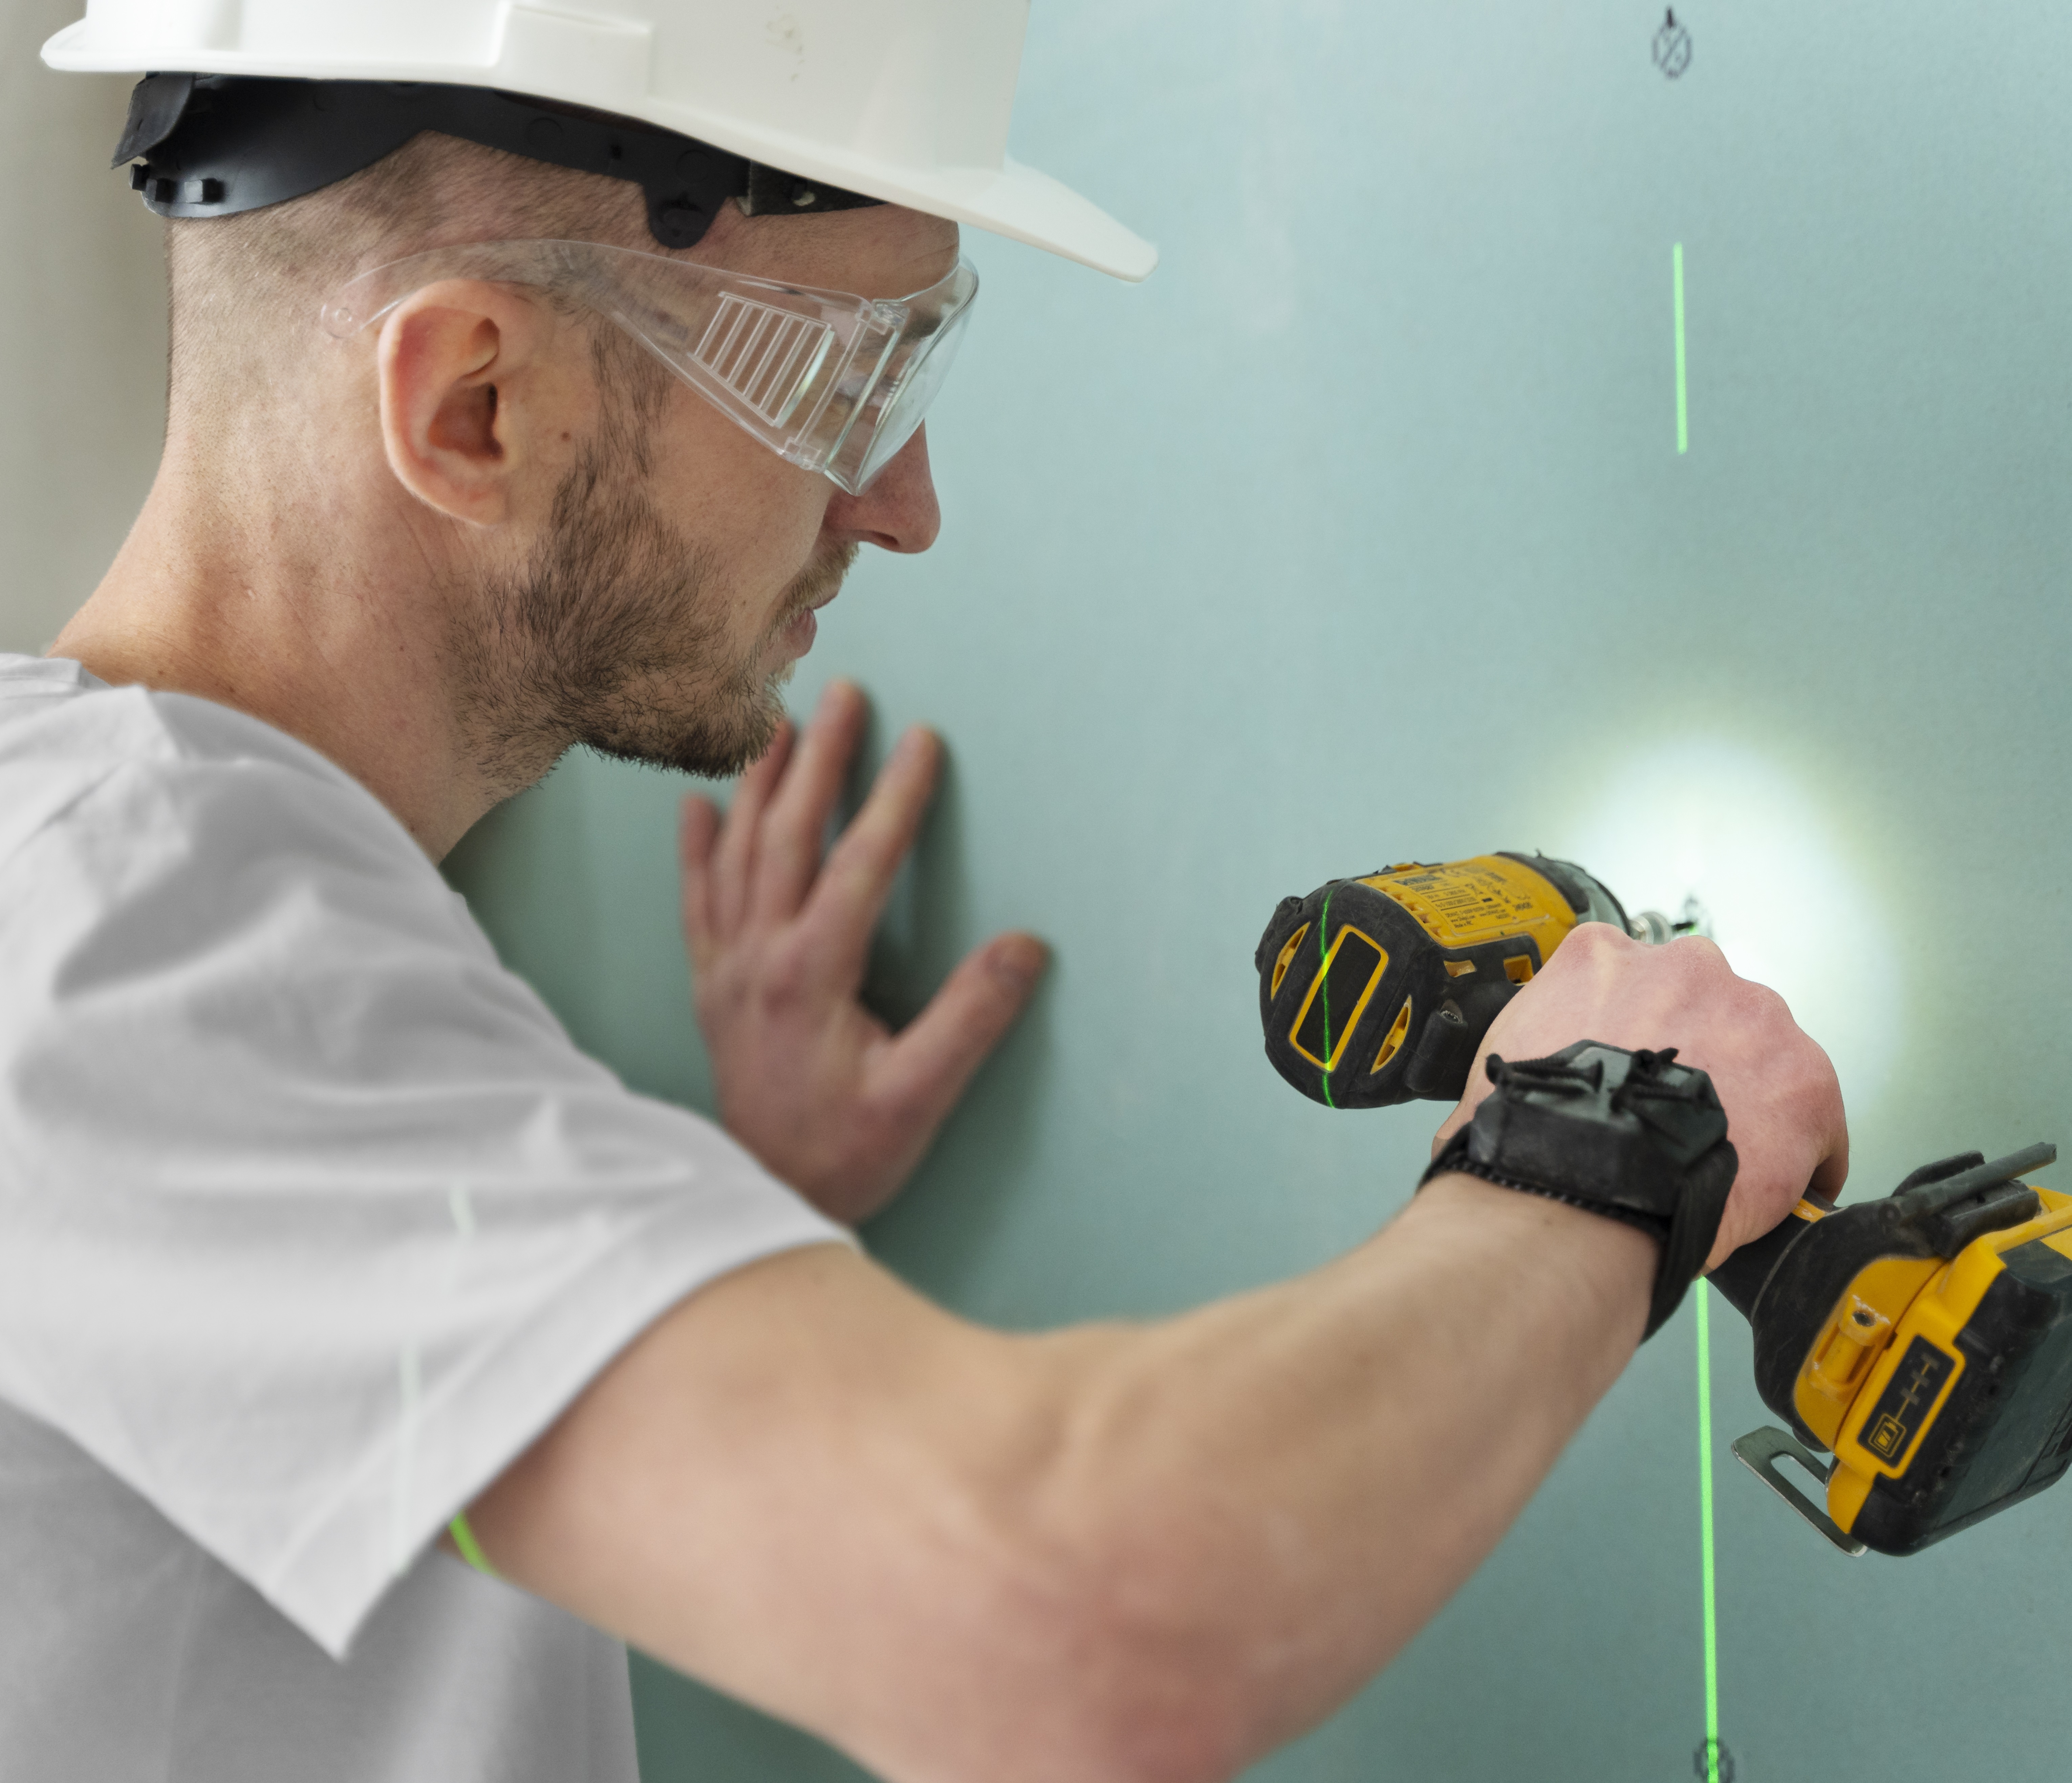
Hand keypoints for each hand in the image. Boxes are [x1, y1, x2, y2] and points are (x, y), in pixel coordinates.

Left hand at [680, 680, 1047, 1223]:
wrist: (759, 1195)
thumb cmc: (846, 1153)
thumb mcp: (921, 1099)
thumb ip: (970, 1021)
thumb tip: (1026, 947)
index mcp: (812, 975)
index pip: (859, 865)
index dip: (893, 798)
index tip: (921, 738)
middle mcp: (759, 959)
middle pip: (788, 836)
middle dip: (820, 759)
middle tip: (846, 694)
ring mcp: (727, 970)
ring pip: (736, 853)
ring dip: (758, 783)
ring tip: (777, 721)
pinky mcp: (711, 988)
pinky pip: (695, 900)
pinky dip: (694, 848)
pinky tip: (695, 805)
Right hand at [1429, 924, 1846, 1268]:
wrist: (1579, 1178)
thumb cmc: (1534, 1130)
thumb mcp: (1504, 1063)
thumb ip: (1533, 1052)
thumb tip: (1512, 1102)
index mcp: (1601, 957)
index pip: (1634, 981)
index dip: (1638, 1035)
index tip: (1637, 1072)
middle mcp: (1685, 966)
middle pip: (1707, 1009)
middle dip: (1700, 1059)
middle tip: (1675, 1118)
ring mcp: (1751, 1013)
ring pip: (1765, 1056)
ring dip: (1750, 1099)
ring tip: (1722, 1157)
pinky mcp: (1803, 1075)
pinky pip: (1816, 1121)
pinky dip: (1802, 1156)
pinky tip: (1772, 1191)